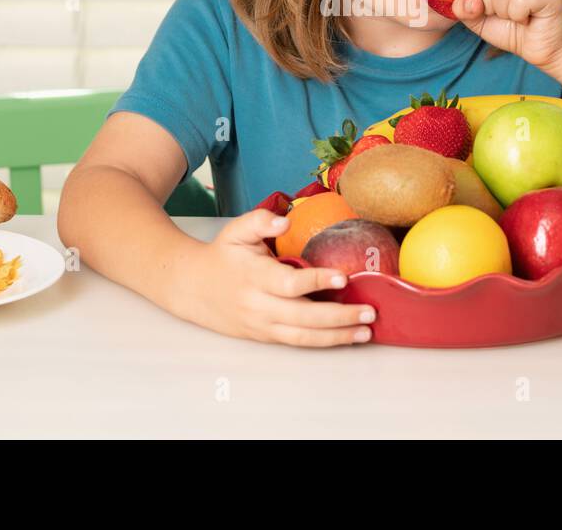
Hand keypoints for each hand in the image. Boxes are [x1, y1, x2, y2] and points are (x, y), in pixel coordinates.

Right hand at [181, 209, 377, 346]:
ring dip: (337, 337)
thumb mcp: (235, 230)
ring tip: (366, 332)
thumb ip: (260, 220)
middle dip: (339, 316)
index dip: (317, 281)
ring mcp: (262, 325)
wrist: (192, 288)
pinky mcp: (265, 336)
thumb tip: (285, 219)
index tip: (343, 277)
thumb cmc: (222, 256)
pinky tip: (346, 337)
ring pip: (302, 337)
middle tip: (370, 311)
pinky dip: (324, 342)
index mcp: (254, 276)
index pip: (289, 284)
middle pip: (302, 317)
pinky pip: (297, 343)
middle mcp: (259, 305)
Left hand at [452, 0, 561, 69]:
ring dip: (505, 12)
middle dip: (489, 6)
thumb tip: (463, 1)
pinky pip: (518, 1)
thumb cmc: (512, 29)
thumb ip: (464, 9)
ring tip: (518, 14)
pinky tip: (529, 17)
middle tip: (507, 12)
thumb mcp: (478, 20)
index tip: (490, 5)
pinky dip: (519, 16)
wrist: (543, 47)